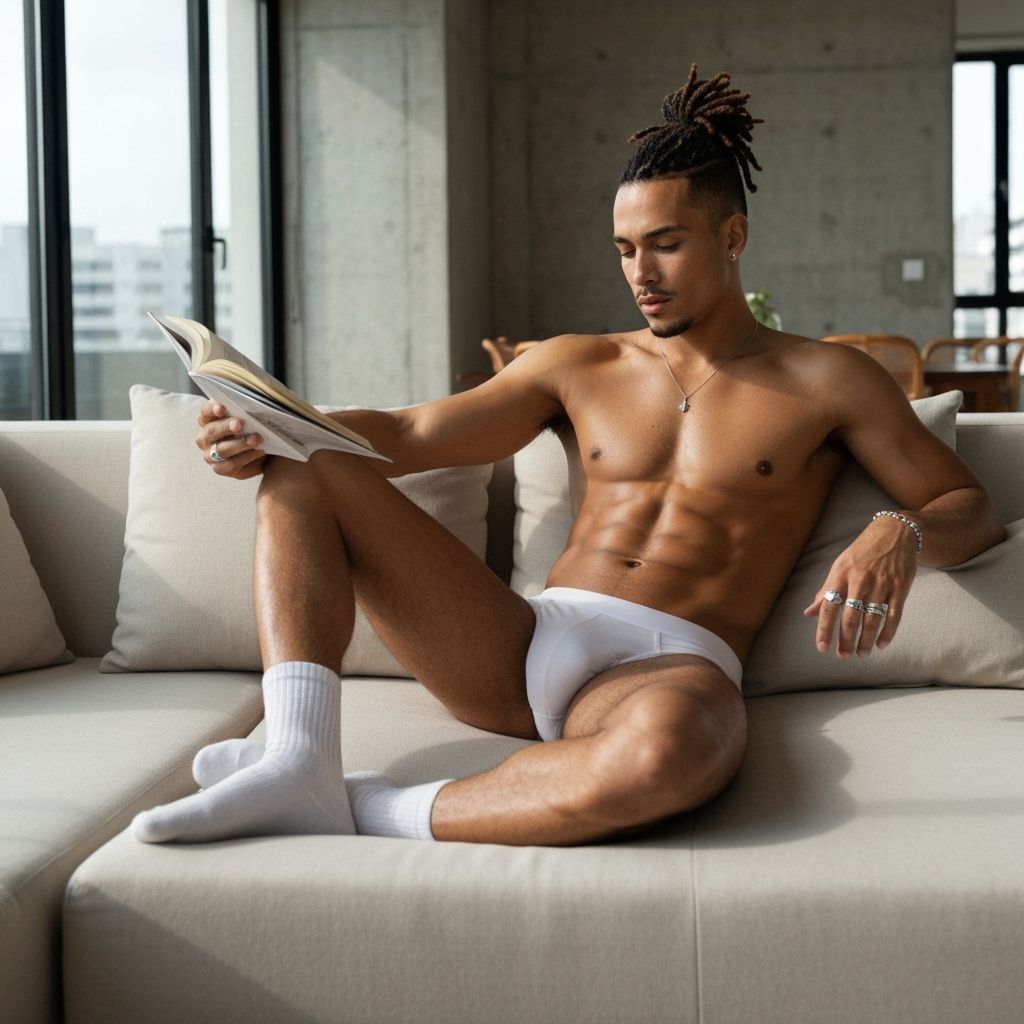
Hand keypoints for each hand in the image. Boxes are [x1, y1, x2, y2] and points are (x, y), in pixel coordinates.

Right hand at [195, 401, 266, 478]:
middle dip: (226, 427)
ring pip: (221, 449)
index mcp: (207, 420)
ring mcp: (209, 455)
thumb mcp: (247, 419)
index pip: (206, 412)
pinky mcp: (219, 468)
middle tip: (240, 424)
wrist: (261, 453)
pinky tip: (260, 451)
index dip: (212, 409)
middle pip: (211, 431)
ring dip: (240, 443)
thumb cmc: (250, 430)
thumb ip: (244, 413)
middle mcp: (205, 437)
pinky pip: (231, 463)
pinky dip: (247, 456)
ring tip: (256, 439)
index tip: (222, 408)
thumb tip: (252, 407)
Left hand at [804, 516, 918, 657]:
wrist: (894, 533)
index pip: (828, 606)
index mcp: (841, 575)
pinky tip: (882, 644)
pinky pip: (894, 614)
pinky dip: (888, 632)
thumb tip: (808, 613)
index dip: (824, 629)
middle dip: (846, 640)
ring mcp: (882, 584)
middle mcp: (860, 580)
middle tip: (843, 656)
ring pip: (872, 618)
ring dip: (866, 639)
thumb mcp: (839, 566)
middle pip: (851, 616)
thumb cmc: (861, 552)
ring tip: (862, 653)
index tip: (822, 647)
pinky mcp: (900, 587)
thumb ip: (824, 590)